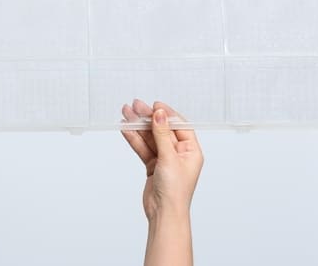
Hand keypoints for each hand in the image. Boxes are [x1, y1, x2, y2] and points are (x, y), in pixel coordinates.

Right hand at [120, 99, 202, 220]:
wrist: (164, 213)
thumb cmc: (175, 191)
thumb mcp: (169, 158)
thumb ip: (163, 134)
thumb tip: (160, 114)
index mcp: (191, 151)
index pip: (179, 126)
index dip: (167, 114)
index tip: (155, 105)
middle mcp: (179, 154)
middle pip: (162, 130)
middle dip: (148, 118)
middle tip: (135, 105)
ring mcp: (165, 160)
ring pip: (150, 138)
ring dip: (138, 127)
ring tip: (126, 114)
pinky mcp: (153, 166)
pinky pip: (143, 148)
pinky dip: (134, 139)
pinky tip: (126, 129)